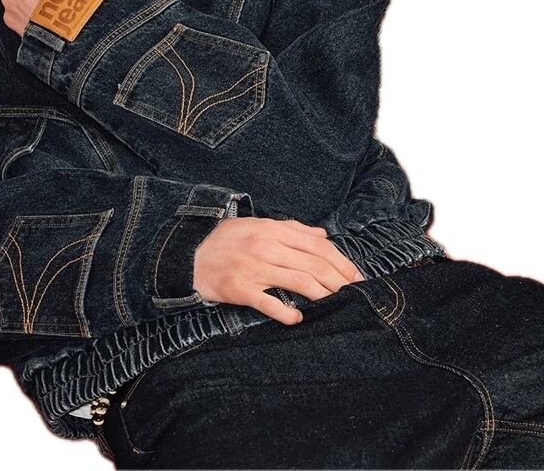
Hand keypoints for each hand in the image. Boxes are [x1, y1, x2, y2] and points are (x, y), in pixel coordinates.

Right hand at [193, 217, 365, 325]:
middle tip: (355, 292)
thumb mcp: (257, 224)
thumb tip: (322, 235)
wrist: (188, 254)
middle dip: (338, 279)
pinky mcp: (239, 289)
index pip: (316, 245)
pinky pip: (268, 303)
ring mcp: (253, 268)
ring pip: (298, 281)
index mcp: (271, 229)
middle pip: (312, 264)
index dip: (340, 260)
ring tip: (336, 303)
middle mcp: (265, 247)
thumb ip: (291, 229)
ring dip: (322, 295)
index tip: (355, 275)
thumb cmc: (225, 240)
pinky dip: (286, 312)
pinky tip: (298, 318)